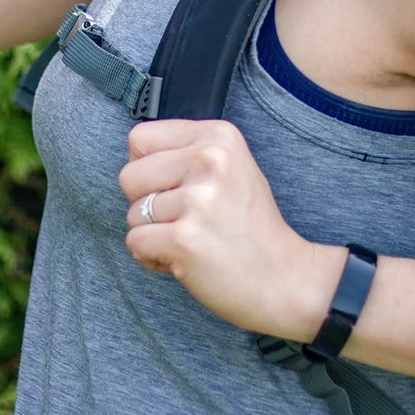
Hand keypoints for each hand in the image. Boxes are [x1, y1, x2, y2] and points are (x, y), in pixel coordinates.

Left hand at [120, 118, 321, 338]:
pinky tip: (184, 260)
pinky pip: (135, 243)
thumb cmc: (250, 226)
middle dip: (145, 204)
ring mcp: (198, 199)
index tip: (174, 188)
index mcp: (218, 136)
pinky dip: (151, 258)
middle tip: (185, 219)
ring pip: (132, 213)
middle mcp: (209, 160)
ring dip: (153, 234)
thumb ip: (187, 153)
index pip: (140, 139)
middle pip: (128, 176)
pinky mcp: (185, 238)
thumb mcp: (231, 167)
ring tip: (192, 240)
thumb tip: (135, 158)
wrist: (286, 279)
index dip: (146, 169)